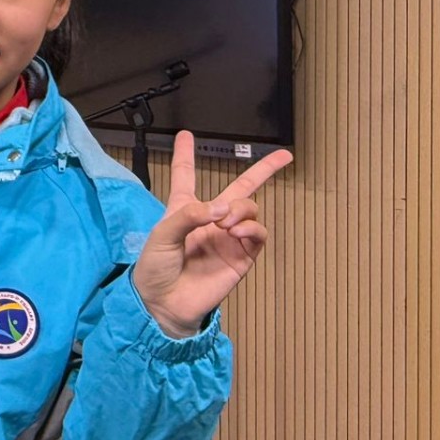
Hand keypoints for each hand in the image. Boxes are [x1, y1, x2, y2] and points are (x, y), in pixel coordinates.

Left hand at [132, 131, 293, 337]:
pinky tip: (234, 232)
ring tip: (225, 223)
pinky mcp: (241, 257)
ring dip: (242, 209)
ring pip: (251, 208)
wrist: (163, 304)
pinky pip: (258, 234)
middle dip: (264, 170)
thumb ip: (189, 215)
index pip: (185, 176)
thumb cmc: (155, 269)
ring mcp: (228, 237)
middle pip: (241, 188)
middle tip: (284, 156)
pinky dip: (251, 228)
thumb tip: (222, 208)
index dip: (185, 155)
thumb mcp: (162, 234)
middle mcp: (210, 220)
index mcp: (184, 210)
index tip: (185, 135)